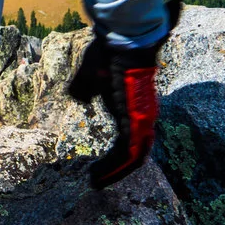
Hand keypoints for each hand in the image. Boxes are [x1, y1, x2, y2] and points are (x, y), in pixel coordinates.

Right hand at [65, 0, 182, 188]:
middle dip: (116, 171)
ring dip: (114, 173)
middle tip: (97, 182)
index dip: (115, 158)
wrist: (122, 41)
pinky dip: (115, 167)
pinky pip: (129, 153)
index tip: (97, 168)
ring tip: (95, 182)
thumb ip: (84, 89)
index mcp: (132, 109)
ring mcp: (142, 120)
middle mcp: (142, 118)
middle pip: (134, 154)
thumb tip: (82, 100)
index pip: (129, 141)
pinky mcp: (136, 121)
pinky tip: (97, 174)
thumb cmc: (107, 54)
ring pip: (133, 157)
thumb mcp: (89, 76)